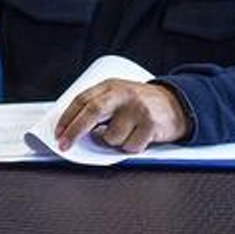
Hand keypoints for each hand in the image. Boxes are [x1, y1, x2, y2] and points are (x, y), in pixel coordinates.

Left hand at [54, 80, 190, 153]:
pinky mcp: (151, 124)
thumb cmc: (141, 104)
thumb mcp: (117, 96)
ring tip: (125, 132)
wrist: (176, 104)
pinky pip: (129, 147)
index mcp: (110, 86)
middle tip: (65, 144)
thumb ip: (98, 107)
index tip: (59, 133)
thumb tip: (72, 128)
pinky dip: (130, 147)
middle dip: (74, 131)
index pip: (82, 100)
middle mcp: (123, 95)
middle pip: (92, 112)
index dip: (67, 118)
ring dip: (113, 142)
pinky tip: (138, 136)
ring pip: (111, 137)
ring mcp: (137, 109)